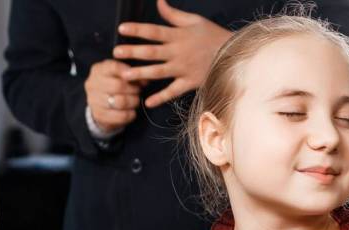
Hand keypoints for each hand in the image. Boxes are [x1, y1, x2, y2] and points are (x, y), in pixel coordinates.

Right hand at [84, 59, 140, 132]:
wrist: (99, 105)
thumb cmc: (112, 85)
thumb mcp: (119, 75)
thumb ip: (131, 73)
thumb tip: (146, 78)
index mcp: (98, 70)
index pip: (114, 67)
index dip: (129, 72)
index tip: (138, 77)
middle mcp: (92, 84)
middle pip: (118, 86)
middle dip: (133, 89)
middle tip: (139, 91)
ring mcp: (94, 100)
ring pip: (120, 102)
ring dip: (133, 102)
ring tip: (135, 101)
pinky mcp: (99, 115)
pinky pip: (120, 116)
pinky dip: (130, 114)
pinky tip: (132, 112)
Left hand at [114, 0, 231, 107]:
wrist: (232, 54)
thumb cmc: (212, 35)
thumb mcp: (194, 20)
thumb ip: (173, 14)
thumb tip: (159, 1)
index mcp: (178, 35)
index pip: (153, 31)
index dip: (137, 29)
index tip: (121, 29)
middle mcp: (178, 52)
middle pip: (151, 52)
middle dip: (132, 52)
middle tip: (116, 53)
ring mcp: (183, 68)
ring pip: (158, 72)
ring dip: (141, 73)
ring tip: (125, 76)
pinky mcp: (189, 82)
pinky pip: (173, 91)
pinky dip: (161, 97)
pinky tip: (148, 102)